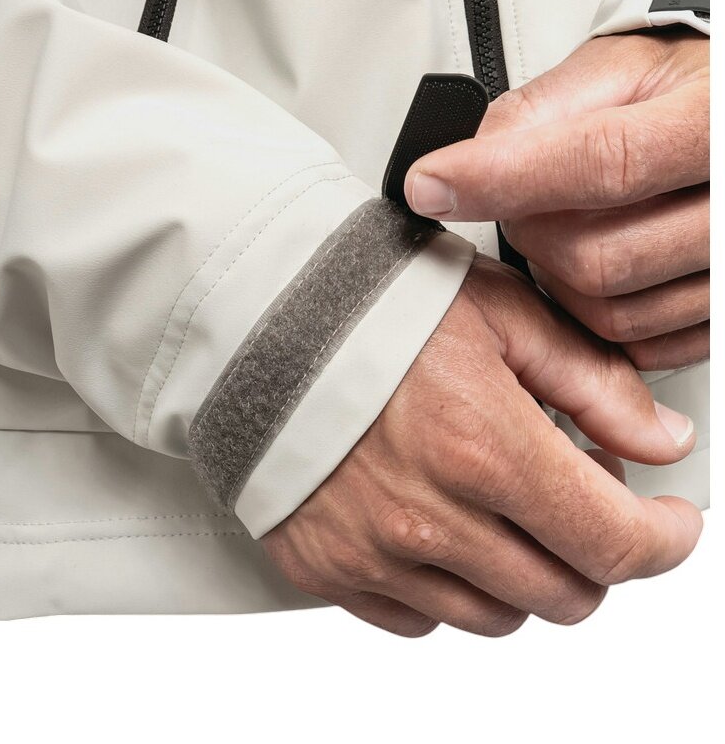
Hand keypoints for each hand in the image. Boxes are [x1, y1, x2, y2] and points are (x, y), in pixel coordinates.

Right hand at [261, 255, 701, 636]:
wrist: (258, 321)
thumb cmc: (370, 307)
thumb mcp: (501, 315)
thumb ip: (594, 383)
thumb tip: (660, 440)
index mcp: (484, 448)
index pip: (615, 544)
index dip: (663, 541)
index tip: (668, 525)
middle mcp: (429, 519)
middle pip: (563, 595)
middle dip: (593, 556)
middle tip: (577, 503)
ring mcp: (373, 553)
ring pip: (495, 617)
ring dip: (520, 573)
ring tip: (500, 509)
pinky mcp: (327, 567)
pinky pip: (417, 618)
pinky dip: (446, 587)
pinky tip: (438, 529)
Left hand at [403, 30, 708, 370]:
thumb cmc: (690, 92)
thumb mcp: (624, 70)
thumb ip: (547, 108)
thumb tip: (471, 156)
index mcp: (714, 125)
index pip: (600, 162)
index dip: (504, 179)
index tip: (432, 185)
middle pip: (595, 258)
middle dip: (532, 235)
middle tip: (524, 202)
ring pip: (610, 313)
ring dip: (559, 278)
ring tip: (569, 228)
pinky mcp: (719, 320)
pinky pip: (637, 346)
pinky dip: (595, 315)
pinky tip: (599, 264)